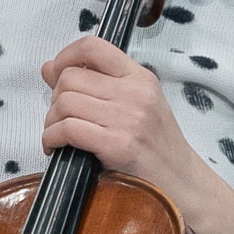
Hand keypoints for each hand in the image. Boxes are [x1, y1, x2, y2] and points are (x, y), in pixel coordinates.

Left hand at [38, 35, 233, 233]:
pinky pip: (67, 129)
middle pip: (70, 78)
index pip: (93, 46)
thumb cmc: (154, 148)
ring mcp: (129, 119)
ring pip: (64, 103)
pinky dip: (52, 139)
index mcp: (140, 77)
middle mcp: (136, 93)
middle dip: (55, 100)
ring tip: (60, 137)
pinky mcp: (119, 145)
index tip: (55, 74)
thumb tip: (49, 67)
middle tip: (61, 120)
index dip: (65, 55)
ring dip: (51, 122)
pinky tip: (58, 149)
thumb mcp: (133, 106)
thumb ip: (96, 85)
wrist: (184, 187)